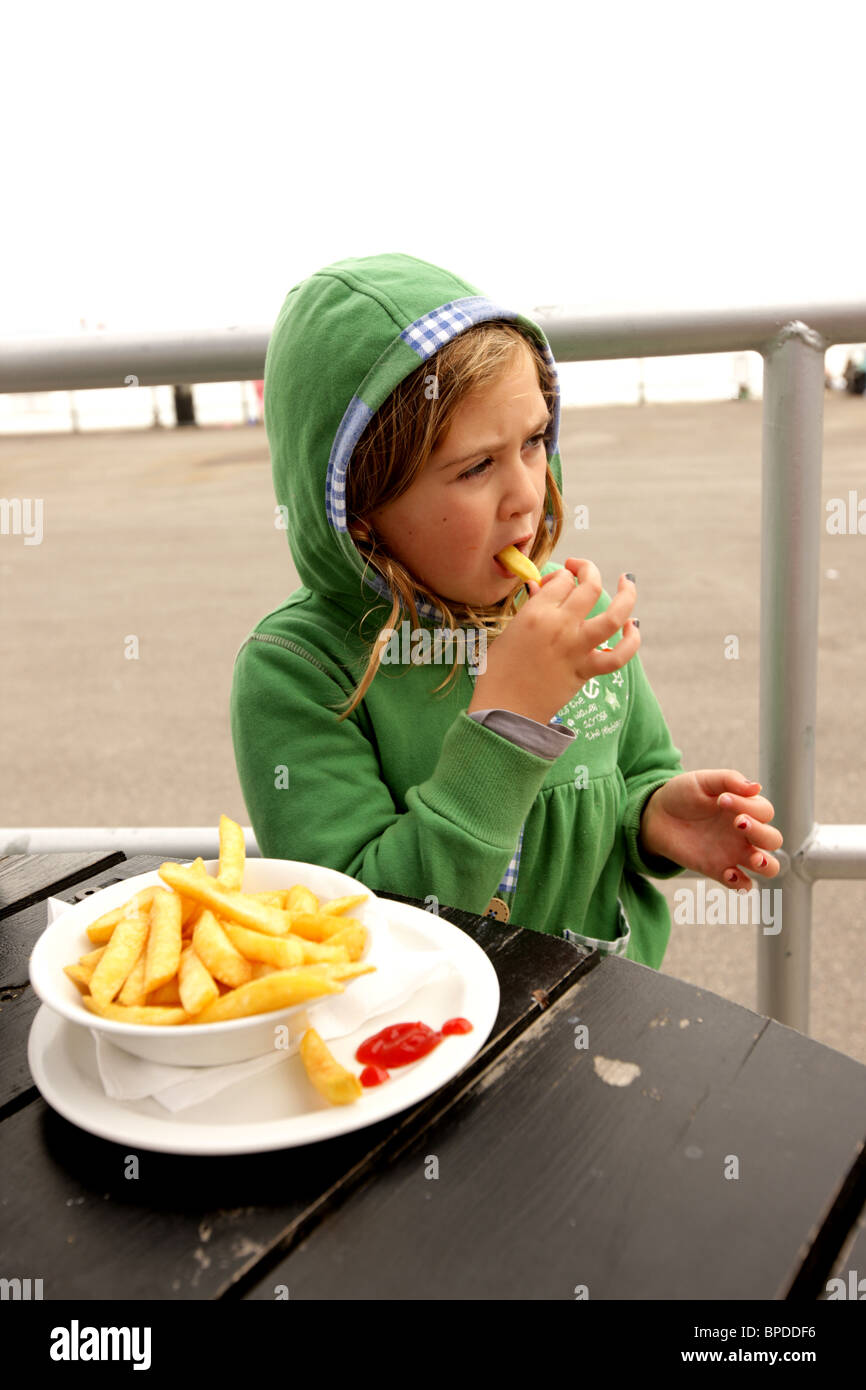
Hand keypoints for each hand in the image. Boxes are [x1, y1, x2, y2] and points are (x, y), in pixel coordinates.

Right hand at [468, 559, 639, 724]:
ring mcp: (576, 648)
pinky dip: (631, 641)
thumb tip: (540, 589)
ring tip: (626, 581)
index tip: (553, 584)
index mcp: (535, 613)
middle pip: (589, 586)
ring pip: (614, 615)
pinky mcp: (586, 671)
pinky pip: (618, 655)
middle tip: (582, 571)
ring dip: (627, 595)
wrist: (505, 712)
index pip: (561, 580)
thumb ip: (528, 609)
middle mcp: (560, 626)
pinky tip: (633, 627)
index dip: (560, 576)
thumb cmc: (497, 672)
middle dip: (588, 570)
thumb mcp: (508, 632)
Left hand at [639, 770, 782, 888]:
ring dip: (767, 865)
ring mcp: (734, 854)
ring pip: (769, 867)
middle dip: (761, 833)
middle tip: (737, 822)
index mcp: (745, 809)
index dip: (749, 806)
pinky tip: (728, 872)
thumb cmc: (683, 795)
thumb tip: (756, 786)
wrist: (656, 816)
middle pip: (773, 839)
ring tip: (754, 858)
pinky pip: (742, 885)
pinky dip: (742, 884)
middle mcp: (745, 833)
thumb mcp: (703, 781)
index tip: (721, 799)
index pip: (765, 811)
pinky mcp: (719, 871)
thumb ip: (729, 780)